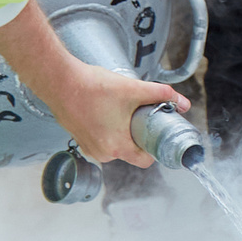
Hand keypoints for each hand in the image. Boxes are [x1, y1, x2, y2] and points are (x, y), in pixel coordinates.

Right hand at [0, 0, 185, 167]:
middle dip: (138, 135)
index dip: (155, 147)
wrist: (59, 80)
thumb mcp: (134, 89)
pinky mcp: (78, 136)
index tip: (157, 132)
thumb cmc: (91, 87)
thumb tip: (183, 102)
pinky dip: (106, 127)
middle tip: (140, 115)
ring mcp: (87, 146)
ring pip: (115, 143)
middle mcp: (101, 153)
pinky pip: (100, 137)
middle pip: (130, 151)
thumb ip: (162, 95)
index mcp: (116, 147)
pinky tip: (106, 109)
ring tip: (121, 109)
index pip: (145, 161)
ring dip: (121, 130)